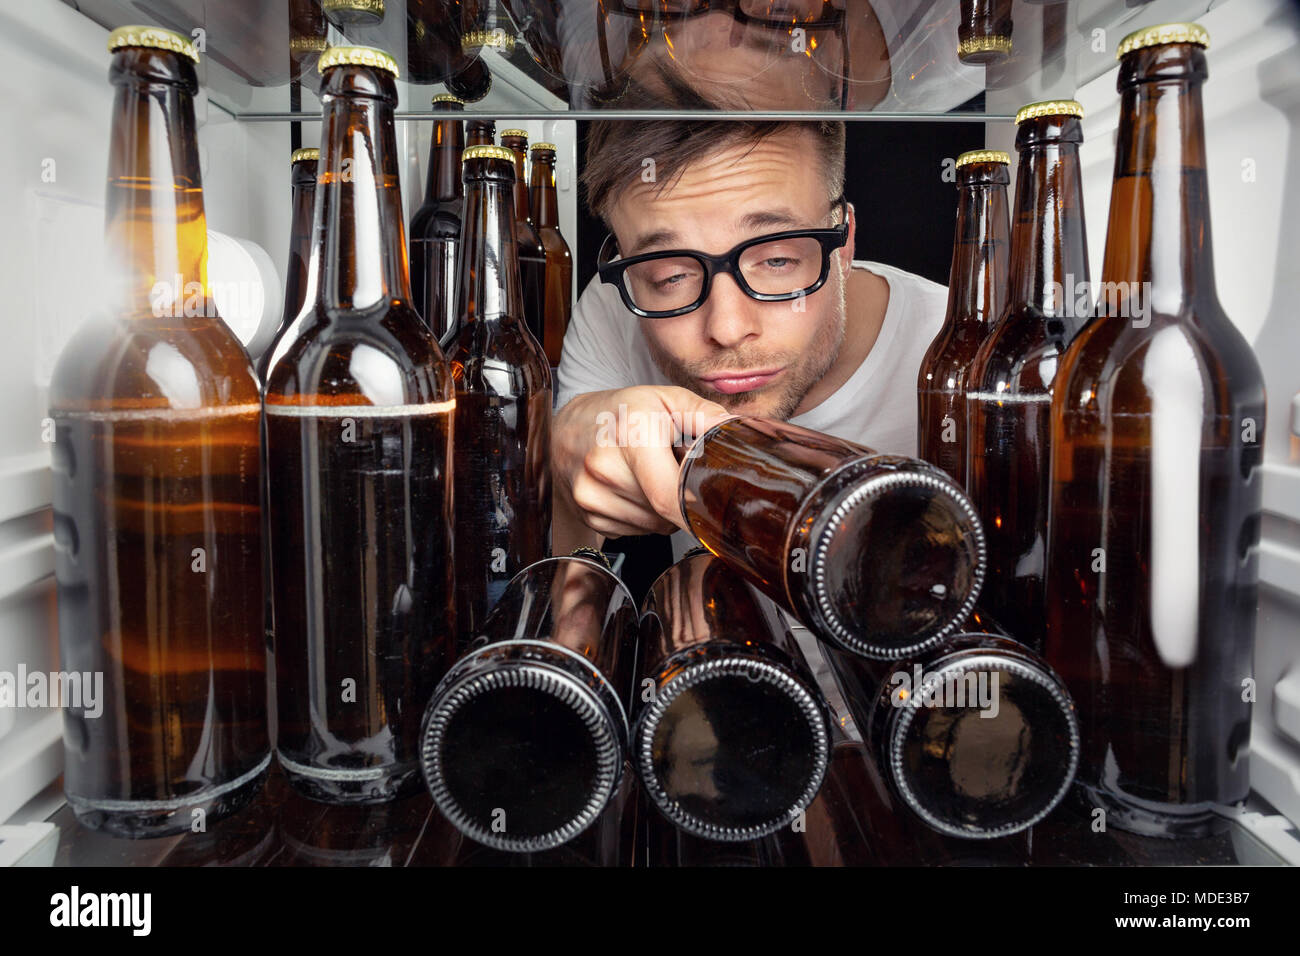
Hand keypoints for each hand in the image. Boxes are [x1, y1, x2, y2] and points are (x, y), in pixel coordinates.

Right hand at [552, 385, 731, 539]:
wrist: (565, 428)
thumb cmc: (620, 412)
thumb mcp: (664, 399)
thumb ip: (704, 415)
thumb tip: (739, 431)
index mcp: (630, 435)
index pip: (670, 495)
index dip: (697, 508)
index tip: (714, 509)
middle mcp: (603, 468)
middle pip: (667, 512)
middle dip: (682, 498)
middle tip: (676, 470)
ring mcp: (591, 496)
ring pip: (654, 525)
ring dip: (663, 509)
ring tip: (651, 476)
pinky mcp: (588, 516)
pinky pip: (636, 531)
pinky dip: (644, 516)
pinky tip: (634, 489)